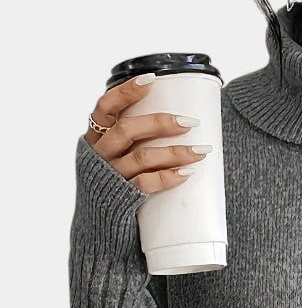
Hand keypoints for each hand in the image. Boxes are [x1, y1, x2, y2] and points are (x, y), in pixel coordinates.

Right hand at [84, 74, 212, 192]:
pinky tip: (186, 172)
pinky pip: (145, 184)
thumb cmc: (115, 183)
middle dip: (160, 123)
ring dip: (174, 152)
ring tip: (200, 151)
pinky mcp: (122, 198)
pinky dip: (167, 177)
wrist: (101, 227)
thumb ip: (131, 139)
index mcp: (95, 138)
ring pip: (142, 157)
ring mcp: (110, 176)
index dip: (126, 92)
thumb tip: (174, 121)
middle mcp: (100, 155)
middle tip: (190, 122)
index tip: (151, 80)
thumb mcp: (114, 156)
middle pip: (127, 130)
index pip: (105, 107)